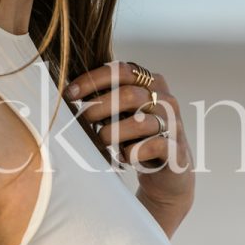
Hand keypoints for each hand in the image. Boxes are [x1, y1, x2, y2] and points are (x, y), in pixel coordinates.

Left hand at [64, 60, 194, 213]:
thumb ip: (105, 98)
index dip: (93, 80)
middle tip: (82, 120)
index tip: (70, 93)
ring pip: (140, 122)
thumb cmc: (138, 137)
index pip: (121, 70)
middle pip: (129, 95)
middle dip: (99, 108)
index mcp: (152, 82)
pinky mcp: (177, 150)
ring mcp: (174, 124)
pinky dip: (132, 153)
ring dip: (112, 133)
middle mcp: (166, 99)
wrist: (168, 173)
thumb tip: (68, 91)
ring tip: (102, 141)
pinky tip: (125, 157)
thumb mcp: (122, 113)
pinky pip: (152, 147)